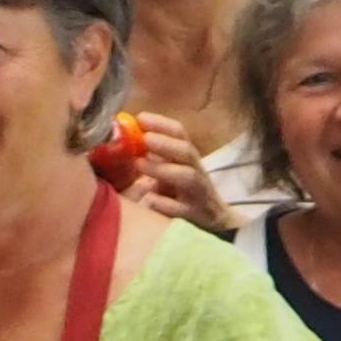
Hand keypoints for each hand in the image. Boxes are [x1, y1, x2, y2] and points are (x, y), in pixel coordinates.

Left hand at [108, 112, 234, 232]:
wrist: (215, 223)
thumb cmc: (184, 195)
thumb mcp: (170, 173)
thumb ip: (153, 158)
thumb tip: (124, 142)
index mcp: (187, 159)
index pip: (180, 134)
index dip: (162, 124)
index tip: (141, 117)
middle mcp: (195, 172)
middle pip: (186, 151)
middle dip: (166, 142)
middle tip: (145, 137)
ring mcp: (197, 194)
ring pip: (188, 176)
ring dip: (164, 168)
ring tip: (140, 164)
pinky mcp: (195, 216)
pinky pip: (182, 209)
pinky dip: (166, 204)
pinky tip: (150, 200)